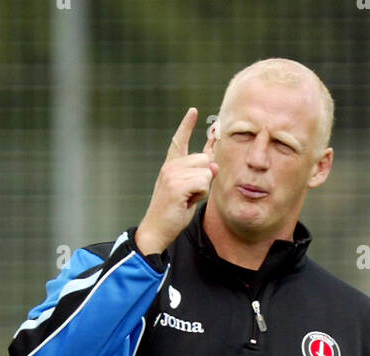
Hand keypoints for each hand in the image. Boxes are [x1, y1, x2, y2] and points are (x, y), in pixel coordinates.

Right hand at [134, 108, 218, 255]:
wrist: (156, 230)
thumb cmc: (172, 213)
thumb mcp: (189, 192)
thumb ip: (201, 176)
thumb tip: (214, 164)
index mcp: (171, 166)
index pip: (180, 141)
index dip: (187, 125)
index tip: (194, 111)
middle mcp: (170, 166)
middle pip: (204, 159)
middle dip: (204, 179)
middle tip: (189, 195)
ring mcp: (172, 174)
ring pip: (206, 172)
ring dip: (202, 189)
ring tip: (187, 199)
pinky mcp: (177, 184)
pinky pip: (203, 183)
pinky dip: (200, 195)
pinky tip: (186, 202)